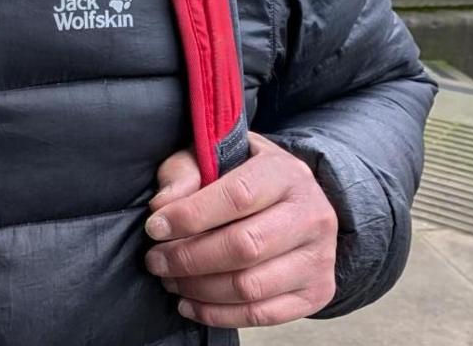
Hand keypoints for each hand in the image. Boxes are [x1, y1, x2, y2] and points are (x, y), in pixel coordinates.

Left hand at [142, 134, 337, 327]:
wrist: (299, 204)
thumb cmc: (247, 178)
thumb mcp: (217, 157)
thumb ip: (186, 172)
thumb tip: (163, 206)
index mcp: (286, 173)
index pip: (237, 196)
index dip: (190, 216)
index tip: (155, 228)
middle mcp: (311, 215)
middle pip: (243, 247)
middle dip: (188, 258)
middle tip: (156, 260)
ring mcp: (318, 258)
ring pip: (250, 286)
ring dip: (198, 289)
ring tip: (170, 280)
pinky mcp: (316, 292)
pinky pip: (261, 315)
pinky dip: (217, 315)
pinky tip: (190, 303)